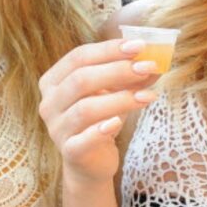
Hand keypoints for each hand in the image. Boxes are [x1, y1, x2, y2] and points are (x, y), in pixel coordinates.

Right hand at [38, 38, 159, 185]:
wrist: (92, 160)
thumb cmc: (101, 117)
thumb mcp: (116, 92)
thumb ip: (132, 76)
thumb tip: (157, 60)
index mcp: (54, 81)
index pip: (78, 57)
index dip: (109, 49)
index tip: (140, 46)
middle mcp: (49, 103)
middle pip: (80, 79)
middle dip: (117, 70)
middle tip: (148, 67)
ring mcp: (57, 129)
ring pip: (85, 109)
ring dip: (120, 99)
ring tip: (149, 96)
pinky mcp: (70, 152)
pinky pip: (83, 140)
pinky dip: (100, 130)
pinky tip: (118, 123)